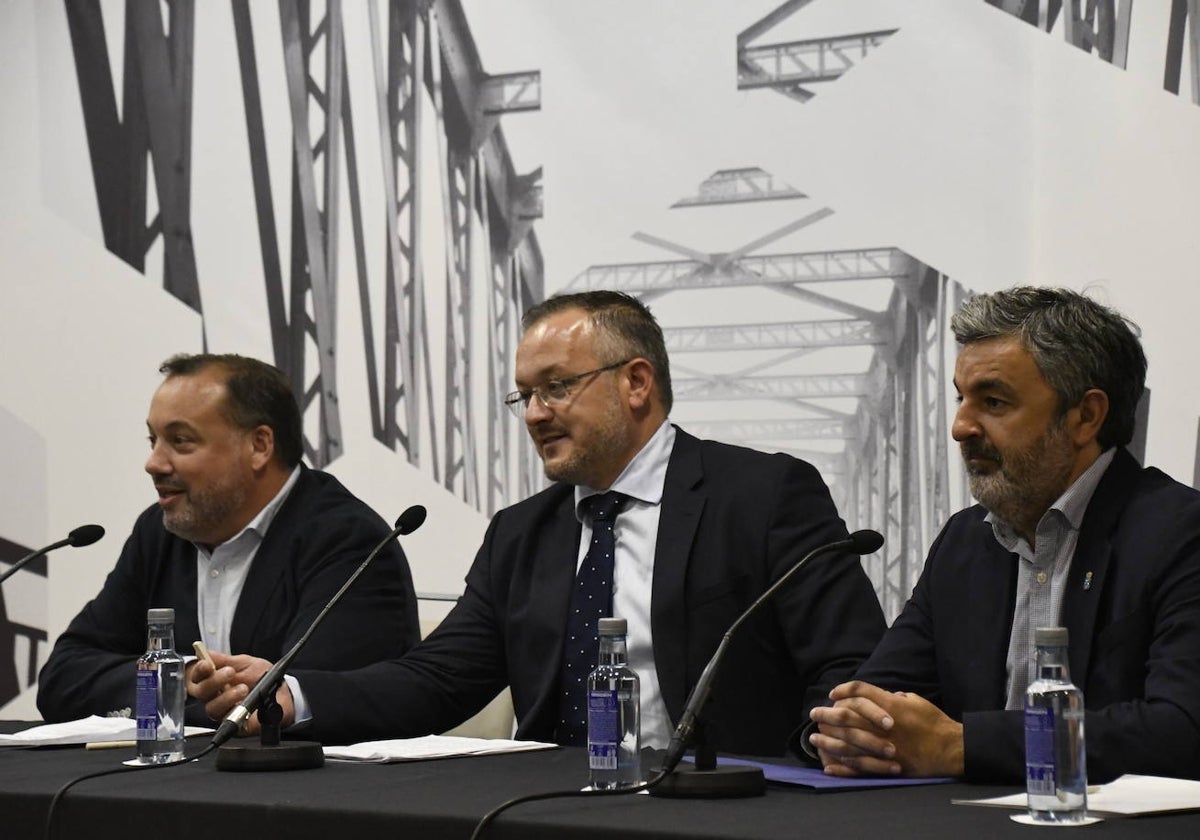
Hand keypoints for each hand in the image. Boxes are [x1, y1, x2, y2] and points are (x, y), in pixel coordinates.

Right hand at [187, 652, 294, 733]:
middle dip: (213, 681)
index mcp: (215, 681)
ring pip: (212, 709)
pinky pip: (229, 723)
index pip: (197, 677)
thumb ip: (226, 660)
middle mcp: (216, 698)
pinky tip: (245, 704)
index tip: (207, 664)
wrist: (284, 691)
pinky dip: (236, 712)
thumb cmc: (261, 677)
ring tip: (243, 688)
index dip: (198, 671)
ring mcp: (224, 712)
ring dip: (226, 697)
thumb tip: (206, 653)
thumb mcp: (245, 663)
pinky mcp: (236, 725)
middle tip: (230, 673)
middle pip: (201, 693)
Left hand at [810, 681, 964, 777]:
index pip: (861, 692)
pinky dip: (843, 767)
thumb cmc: (935, 723)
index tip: (833, 694)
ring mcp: (884, 747)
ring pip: (848, 743)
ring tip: (814, 739)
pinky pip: (860, 767)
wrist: (951, 749)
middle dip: (827, 715)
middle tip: (814, 714)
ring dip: (828, 741)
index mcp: (891, 706)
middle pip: (848, 717)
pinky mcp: (887, 766)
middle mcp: (883, 726)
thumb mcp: (916, 701)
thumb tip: (880, 696)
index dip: (844, 690)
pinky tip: (829, 766)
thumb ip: (894, 697)